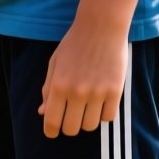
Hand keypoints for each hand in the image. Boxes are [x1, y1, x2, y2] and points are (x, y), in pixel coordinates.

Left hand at [38, 18, 127, 137]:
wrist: (101, 27)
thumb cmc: (74, 44)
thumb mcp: (55, 64)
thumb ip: (47, 89)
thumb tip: (42, 112)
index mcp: (58, 85)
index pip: (52, 121)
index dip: (51, 131)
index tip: (52, 132)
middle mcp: (77, 92)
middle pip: (72, 129)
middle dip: (69, 126)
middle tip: (71, 115)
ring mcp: (97, 93)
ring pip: (91, 126)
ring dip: (87, 120)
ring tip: (87, 105)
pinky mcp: (115, 91)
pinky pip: (109, 117)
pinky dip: (104, 114)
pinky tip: (101, 101)